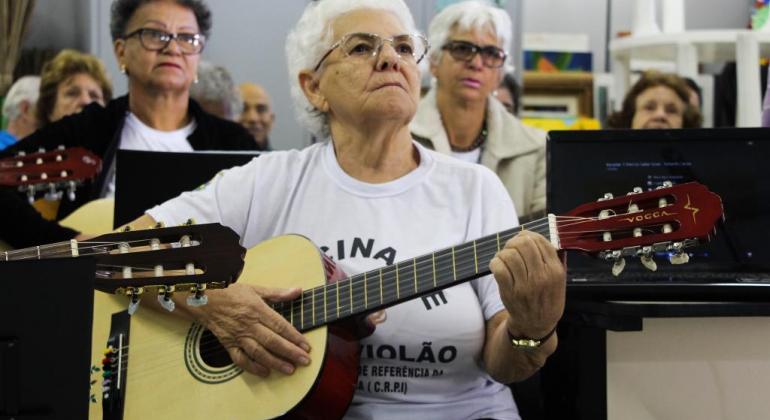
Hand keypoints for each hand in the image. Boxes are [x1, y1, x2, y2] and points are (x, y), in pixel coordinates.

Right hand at [193, 283, 311, 376]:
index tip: (306, 346)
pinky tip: (265, 372)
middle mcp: (248, 324)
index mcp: (257, 309)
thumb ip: (278, 293)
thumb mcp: (256, 289)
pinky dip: (252, 367)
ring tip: (289, 369)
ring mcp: (238, 336)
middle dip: (290, 352)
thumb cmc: (230, 293)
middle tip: (304, 361)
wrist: (203, 299)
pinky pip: (240, 359)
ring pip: (258, 352)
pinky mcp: (228, 344)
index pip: (280, 325)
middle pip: (272, 341)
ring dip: (275, 362)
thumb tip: (297, 291)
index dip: (294, 337)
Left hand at [489, 230, 565, 338]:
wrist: (536, 325)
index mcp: (555, 271)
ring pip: (510, 254)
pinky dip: (495, 262)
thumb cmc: (547, 300)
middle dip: (514, 241)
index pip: (540, 241)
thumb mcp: (560, 281)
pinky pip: (499, 268)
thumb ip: (556, 260)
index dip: (528, 235)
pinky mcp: (509, 292)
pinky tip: (497, 265)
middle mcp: (542, 277)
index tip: (522, 238)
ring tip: (504, 257)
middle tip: (511, 247)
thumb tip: (543, 237)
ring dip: (504, 252)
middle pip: (524, 244)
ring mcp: (525, 285)